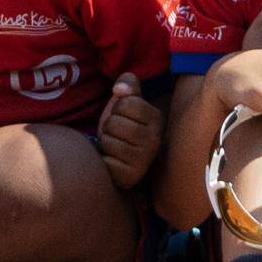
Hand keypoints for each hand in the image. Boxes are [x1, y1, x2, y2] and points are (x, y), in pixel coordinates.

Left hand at [95, 75, 162, 190]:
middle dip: (109, 127)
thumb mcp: (127, 101)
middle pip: (114, 123)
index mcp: (157, 118)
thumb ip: (128, 84)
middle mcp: (155, 140)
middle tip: (117, 134)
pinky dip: (104, 161)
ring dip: (106, 143)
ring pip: (108, 142)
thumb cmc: (124, 126)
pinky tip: (113, 161)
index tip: (124, 117)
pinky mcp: (131, 177)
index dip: (117, 109)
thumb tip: (119, 89)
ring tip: (115, 147)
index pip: (126, 103)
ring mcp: (144, 161)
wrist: (125, 159)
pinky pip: (106, 162)